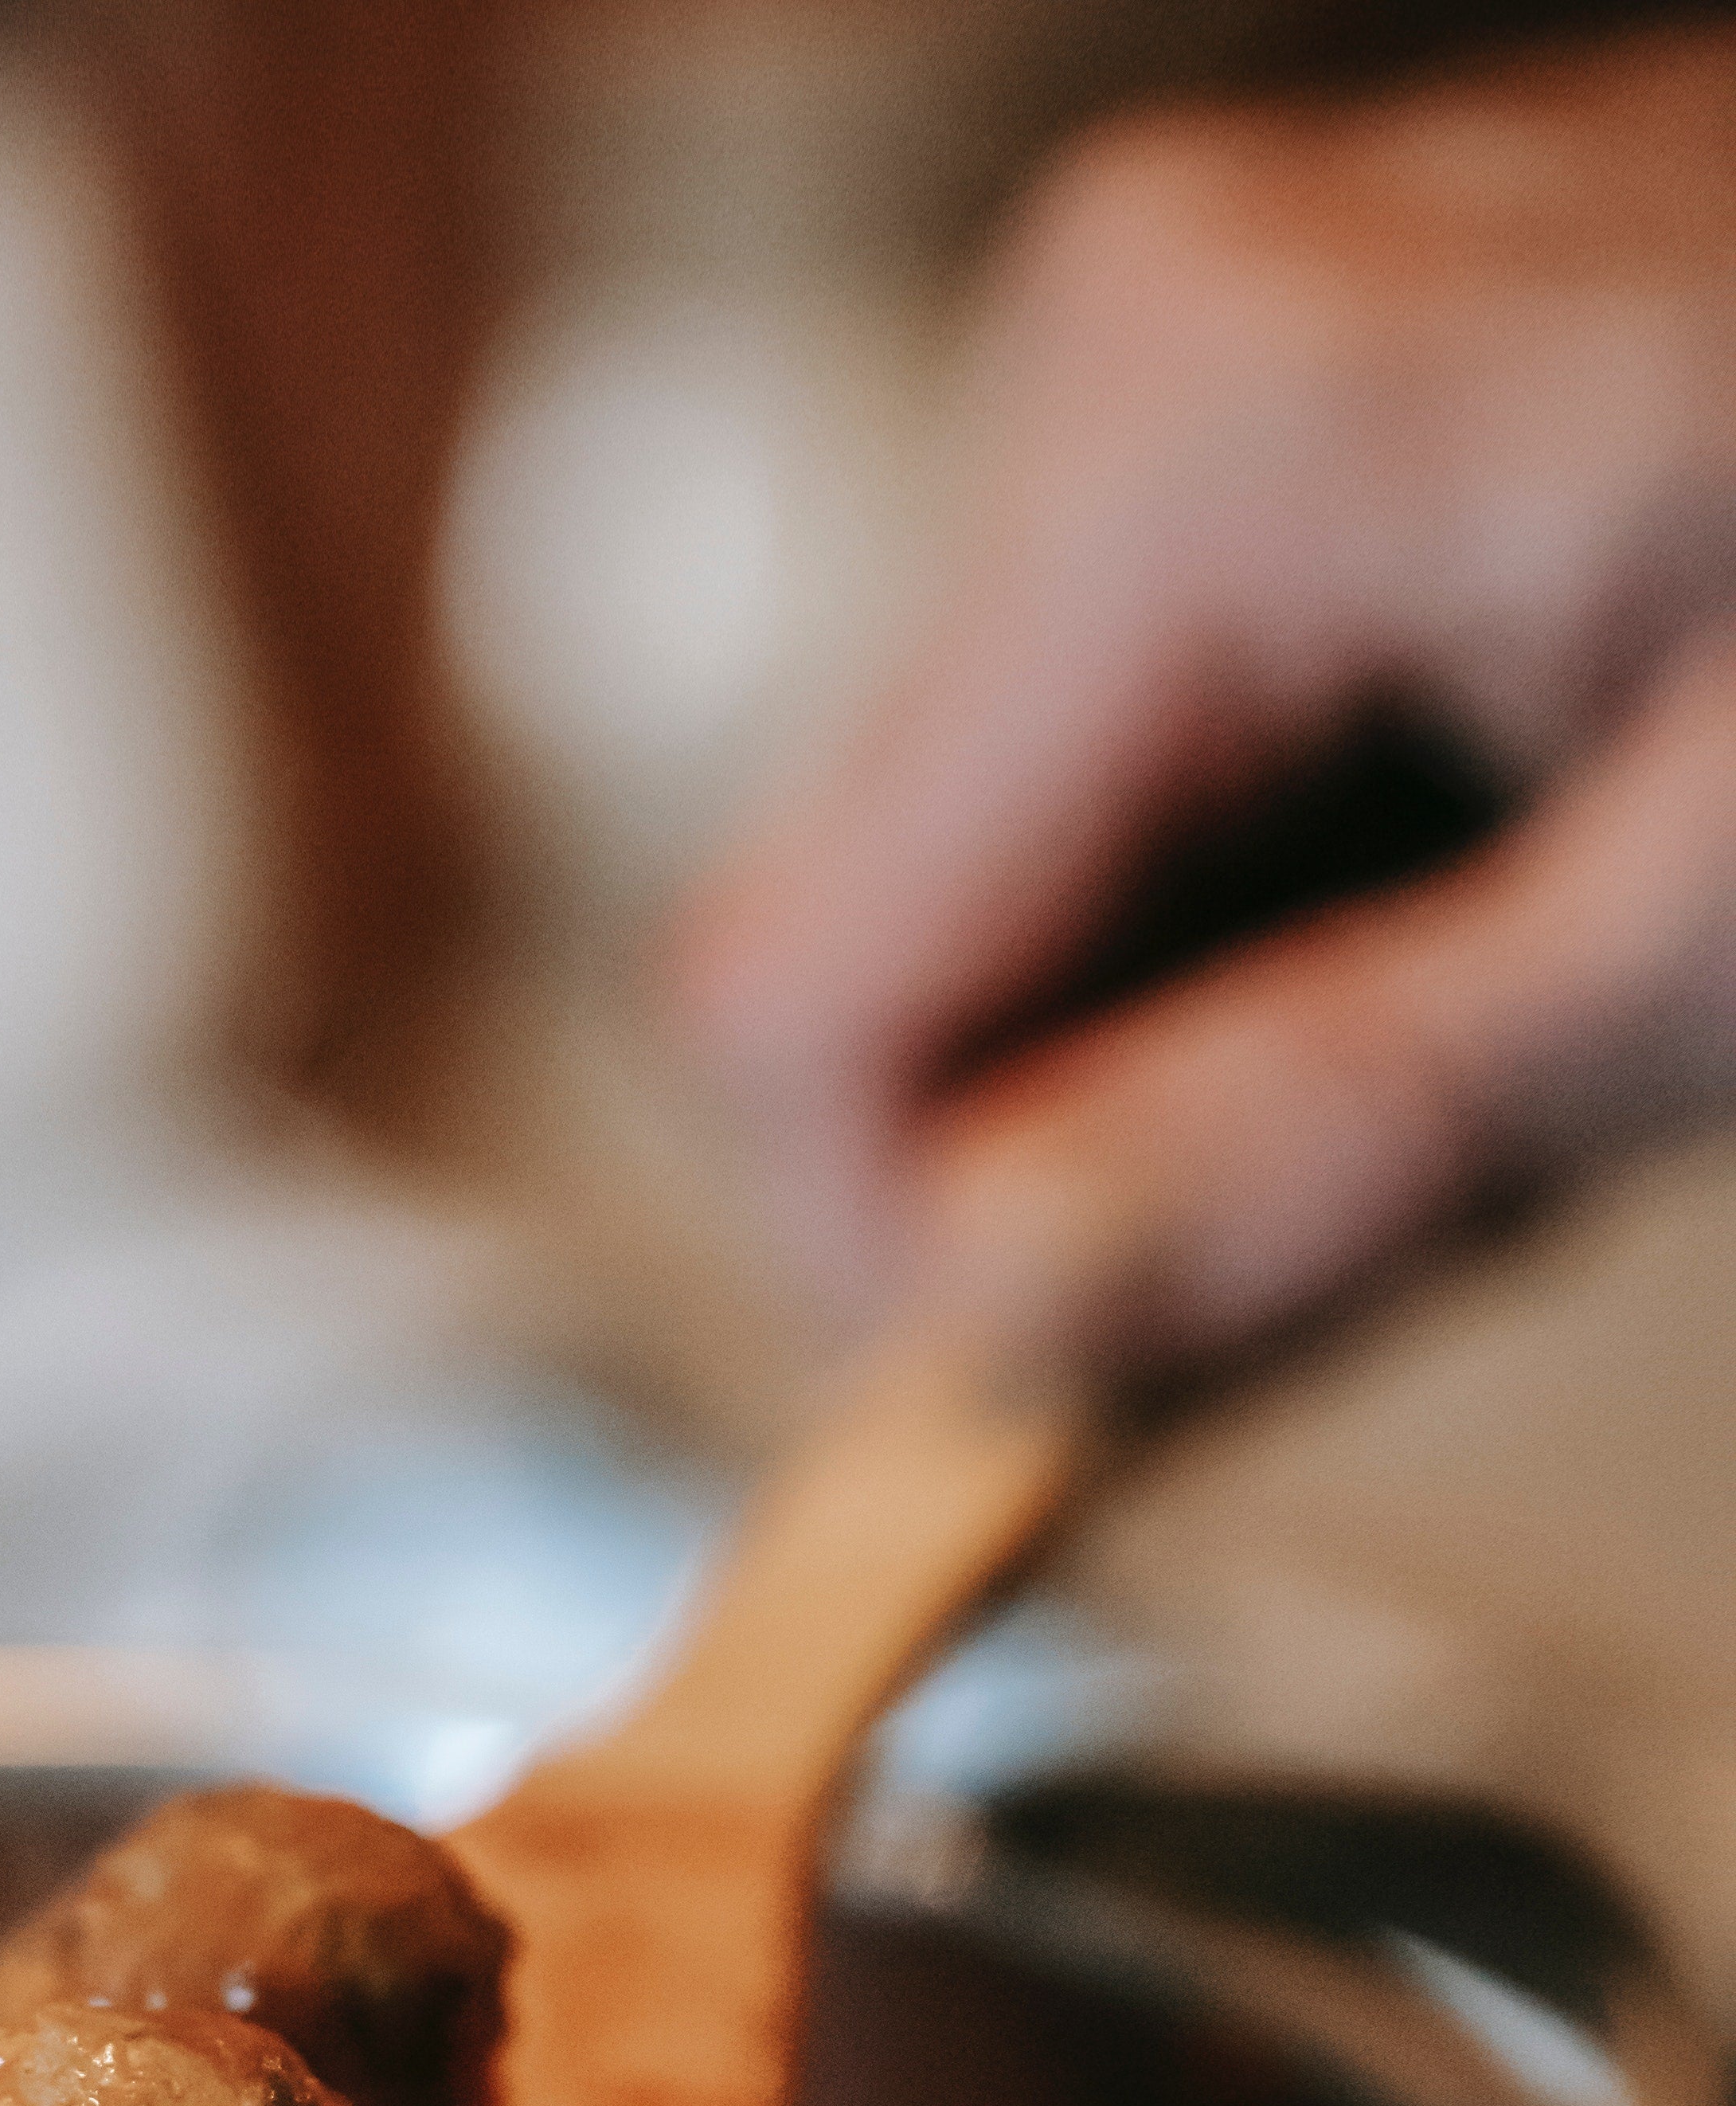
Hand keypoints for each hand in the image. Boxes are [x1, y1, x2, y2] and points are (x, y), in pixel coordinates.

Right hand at [673, 29, 1735, 1378]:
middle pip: (880, 965)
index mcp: (1192, 456)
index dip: (915, 1273)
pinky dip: (1265, 937)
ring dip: (1199, 1062)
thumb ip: (1323, 1148)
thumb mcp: (1728, 945)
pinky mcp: (1226, 426)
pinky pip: (1109, 800)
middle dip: (1098, 1160)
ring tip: (1510, 1027)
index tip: (1124, 1408)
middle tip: (1434, 1191)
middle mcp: (1108, 366)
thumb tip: (975, 1364)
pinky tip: (1486, 915)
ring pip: (987, 910)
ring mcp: (1158, 373)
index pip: (795, 1009)